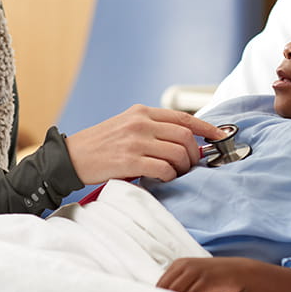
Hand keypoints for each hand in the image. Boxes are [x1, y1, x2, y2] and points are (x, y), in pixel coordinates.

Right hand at [64, 105, 223, 184]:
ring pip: (177, 154)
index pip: (182, 118)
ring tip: (176, 174)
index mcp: (141, 112)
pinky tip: (163, 179)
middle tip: (191, 166)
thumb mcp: (126, 125)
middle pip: (184, 136)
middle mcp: (140, 123)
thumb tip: (184, 139)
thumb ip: (151, 127)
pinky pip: (163, 169)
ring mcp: (135, 141)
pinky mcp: (129, 161)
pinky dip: (169, 177)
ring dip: (183, 168)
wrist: (71, 157)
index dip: (206, 128)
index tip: (220, 136)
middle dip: (195, 154)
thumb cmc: (100, 144)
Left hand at [157, 257, 250, 291]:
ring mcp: (196, 272)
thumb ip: (179, 282)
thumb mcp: (193, 274)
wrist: (236, 271)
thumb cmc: (212, 276)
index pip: (161, 282)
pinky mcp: (206, 280)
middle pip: (167, 287)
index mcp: (179, 263)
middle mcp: (186, 265)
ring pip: (178, 291)